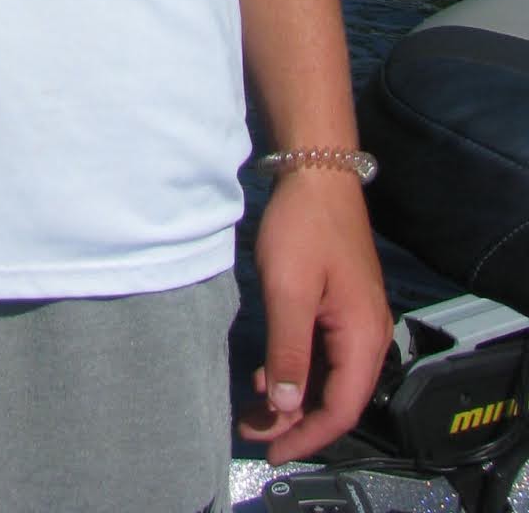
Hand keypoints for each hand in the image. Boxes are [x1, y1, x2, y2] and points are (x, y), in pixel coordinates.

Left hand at [238, 170, 392, 461]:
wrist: (318, 172)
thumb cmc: (304, 227)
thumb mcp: (288, 291)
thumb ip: (289, 352)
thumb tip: (288, 407)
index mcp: (363, 337)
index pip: (342, 408)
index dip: (308, 436)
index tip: (273, 451)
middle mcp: (369, 334)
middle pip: (337, 397)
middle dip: (297, 421)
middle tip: (254, 432)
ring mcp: (357, 318)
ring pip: (329, 376)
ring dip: (294, 397)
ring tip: (255, 409)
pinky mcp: (342, 304)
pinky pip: (324, 352)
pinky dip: (298, 369)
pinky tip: (269, 373)